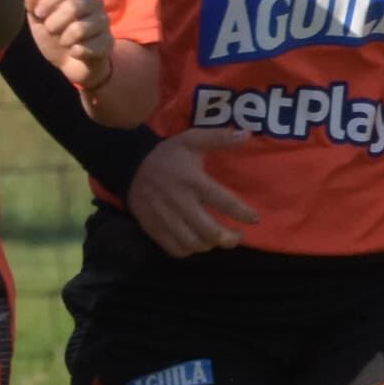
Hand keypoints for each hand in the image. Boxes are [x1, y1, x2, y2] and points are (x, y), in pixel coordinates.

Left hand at [26, 0, 114, 92]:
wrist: (71, 63)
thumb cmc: (55, 35)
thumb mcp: (40, 21)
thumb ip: (34, 6)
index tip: (38, 13)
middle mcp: (95, 2)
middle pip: (72, 7)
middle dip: (53, 23)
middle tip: (50, 31)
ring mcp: (104, 22)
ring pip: (79, 29)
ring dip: (63, 40)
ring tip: (63, 42)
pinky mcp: (108, 42)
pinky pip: (87, 47)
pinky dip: (74, 52)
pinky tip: (74, 52)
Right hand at [126, 129, 258, 257]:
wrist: (129, 166)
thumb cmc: (167, 155)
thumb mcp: (191, 139)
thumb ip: (219, 138)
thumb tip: (246, 134)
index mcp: (192, 180)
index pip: (224, 202)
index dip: (243, 213)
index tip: (254, 218)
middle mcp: (180, 202)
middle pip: (210, 231)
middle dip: (229, 239)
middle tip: (237, 236)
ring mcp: (165, 218)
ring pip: (194, 244)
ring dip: (210, 245)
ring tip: (216, 239)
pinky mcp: (154, 228)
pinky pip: (176, 249)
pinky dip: (189, 250)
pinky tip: (195, 242)